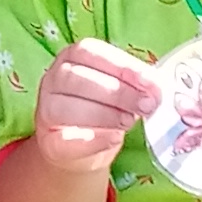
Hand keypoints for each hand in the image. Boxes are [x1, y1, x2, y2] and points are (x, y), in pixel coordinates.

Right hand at [30, 41, 161, 179]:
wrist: (80, 149)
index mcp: (71, 58)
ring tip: (130, 122)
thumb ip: (134, 85)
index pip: (91, 52)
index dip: (123, 65)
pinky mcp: (48, 143)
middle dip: (118, 92)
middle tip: (147, 106)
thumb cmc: (102, 110)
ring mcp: (46, 112)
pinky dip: (91, 140)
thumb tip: (155, 90)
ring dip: (104, 115)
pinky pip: (64, 140)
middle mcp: (52, 80)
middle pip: (77, 78)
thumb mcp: (119, 90)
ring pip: (66, 107)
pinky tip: (113, 139)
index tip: (151, 82)